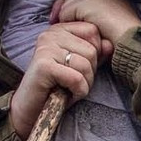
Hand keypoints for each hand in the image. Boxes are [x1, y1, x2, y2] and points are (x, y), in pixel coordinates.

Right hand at [10, 20, 106, 137]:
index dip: (95, 52)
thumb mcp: (78, 67)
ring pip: (86, 65)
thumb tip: (110, 44)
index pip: (92, 30)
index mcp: (58, 30)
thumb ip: (94, 53)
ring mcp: (45, 48)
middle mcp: (49, 34)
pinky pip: (76, 78)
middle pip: (91, 49)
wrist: (30, 110)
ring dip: (84, 84)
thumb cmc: (55, 88)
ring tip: (69, 89)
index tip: (80, 68)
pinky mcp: (44, 66)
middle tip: (73, 83)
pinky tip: (66, 95)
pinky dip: (77, 92)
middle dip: (89, 72)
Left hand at [51, 0, 140, 47]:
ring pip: (68, 2)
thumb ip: (96, 15)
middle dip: (61, 6)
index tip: (61, 16)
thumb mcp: (111, 22)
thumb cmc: (125, 38)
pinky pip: (68, 11)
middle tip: (53, 21)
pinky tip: (68, 31)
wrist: (133, 41)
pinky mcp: (88, 2)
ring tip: (59, 28)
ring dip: (63, 15)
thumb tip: (79, 17)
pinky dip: (66, 21)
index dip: (69, 2)